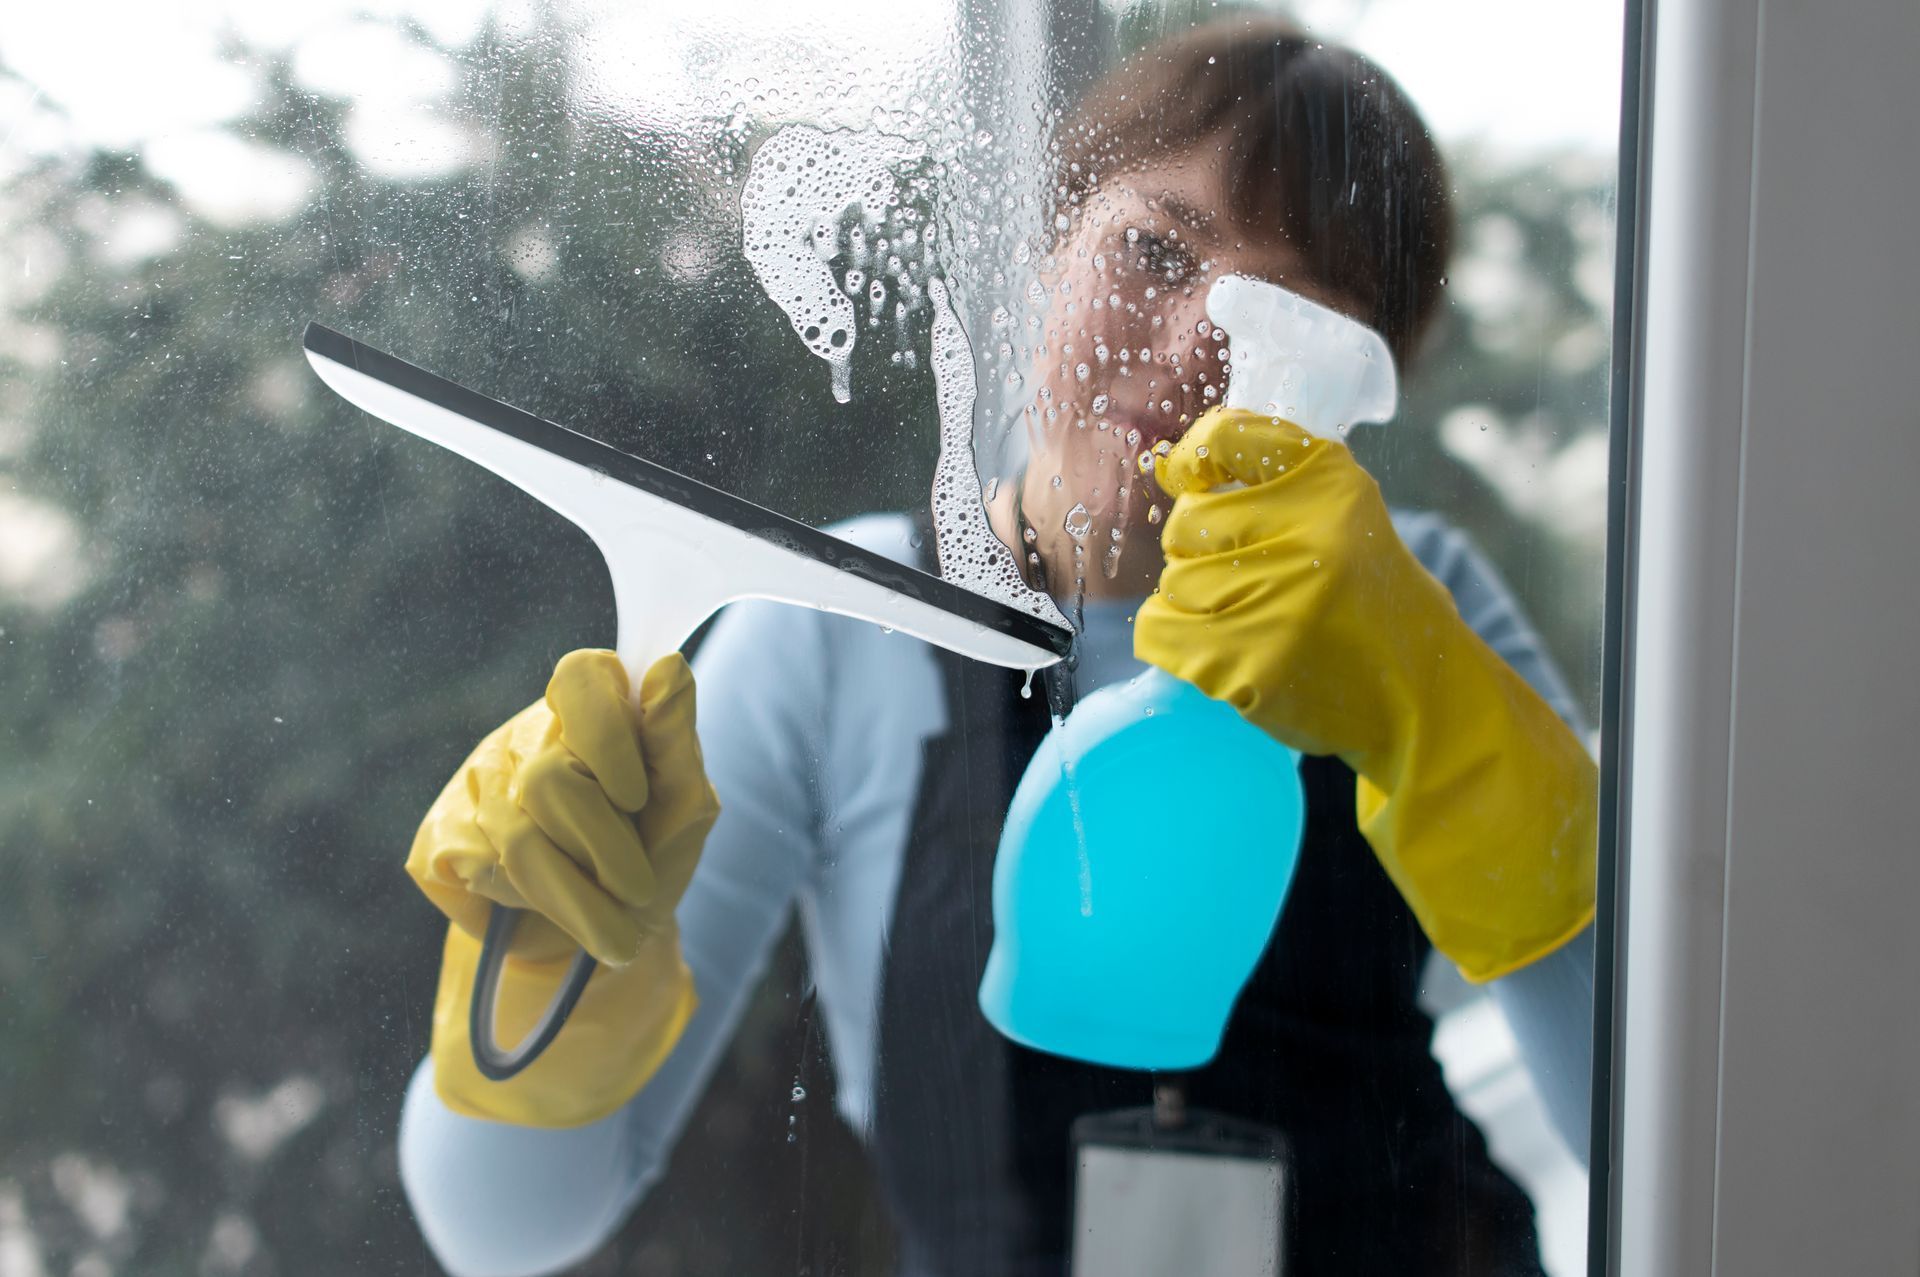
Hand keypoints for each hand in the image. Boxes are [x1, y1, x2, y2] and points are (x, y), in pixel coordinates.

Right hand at [407, 649, 720, 1125]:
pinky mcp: (440, 839)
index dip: (607, 737)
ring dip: (580, 898)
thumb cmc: (651, 856)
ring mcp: (478, 784)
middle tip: (640, 889)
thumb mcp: (682, 805)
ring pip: (517, 838)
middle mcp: (529, 737)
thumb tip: (670, 666)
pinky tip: (555, 911)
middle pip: (549, 780)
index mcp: (591, 709)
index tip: (636, 798)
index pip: (581, 677)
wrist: (604, 938)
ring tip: (617, 929)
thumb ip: (676, 740)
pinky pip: (481, 872)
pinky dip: (535, 907)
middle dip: (605, 848)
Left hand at [1135, 408, 1595, 980]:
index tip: (1188, 478)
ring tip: (1249, 625)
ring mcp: (1279, 599)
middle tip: (1246, 586)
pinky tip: (1220, 654)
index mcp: (1332, 483)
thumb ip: (1277, 491)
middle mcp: (1309, 532)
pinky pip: (1161, 632)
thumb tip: (1173, 468)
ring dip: (1193, 607)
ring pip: (1173, 584)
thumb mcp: (1348, 522)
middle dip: (1200, 557)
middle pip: (1187, 525)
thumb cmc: (1371, 606)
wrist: (1425, 700)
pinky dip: (1176, 645)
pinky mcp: (1250, 662)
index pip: (1227, 436)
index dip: (1193, 458)